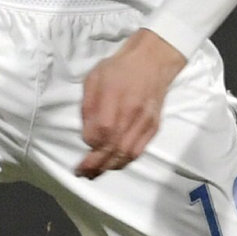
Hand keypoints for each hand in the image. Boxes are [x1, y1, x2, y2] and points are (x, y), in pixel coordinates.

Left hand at [76, 28, 187, 176]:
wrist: (153, 61)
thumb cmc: (119, 68)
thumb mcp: (94, 78)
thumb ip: (88, 106)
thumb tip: (87, 133)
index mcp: (114, 97)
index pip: (100, 131)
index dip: (89, 143)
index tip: (83, 145)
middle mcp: (131, 112)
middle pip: (113, 147)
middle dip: (95, 164)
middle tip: (82, 173)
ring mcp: (144, 122)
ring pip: (126, 153)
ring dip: (109, 167)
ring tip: (95, 174)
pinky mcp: (153, 127)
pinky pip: (138, 151)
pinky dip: (124, 161)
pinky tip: (113, 164)